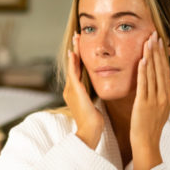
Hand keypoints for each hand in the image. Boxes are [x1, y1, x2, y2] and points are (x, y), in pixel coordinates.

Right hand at [63, 33, 102, 149]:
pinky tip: (75, 52)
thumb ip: (94, 96)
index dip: (79, 57)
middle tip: (78, 35)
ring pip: (72, 66)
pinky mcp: (75, 92)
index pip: (77, 70)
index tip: (82, 45)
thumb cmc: (94, 123)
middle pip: (73, 64)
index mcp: (75, 92)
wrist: (89, 134)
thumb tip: (99, 91)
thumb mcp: (94, 105)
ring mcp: (71, 90)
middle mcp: (70, 89)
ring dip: (75, 51)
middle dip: (76, 49)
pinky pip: (74, 73)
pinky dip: (74, 62)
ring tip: (76, 38)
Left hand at [130, 31, 169, 169]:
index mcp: (167, 95)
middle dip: (157, 51)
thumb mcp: (164, 108)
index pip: (166, 70)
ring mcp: (154, 100)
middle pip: (160, 69)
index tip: (161, 41)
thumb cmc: (152, 127)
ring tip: (148, 41)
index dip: (163, 55)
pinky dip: (143, 72)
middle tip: (155, 34)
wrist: (147, 143)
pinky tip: (142, 60)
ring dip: (150, 56)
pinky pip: (144, 85)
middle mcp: (163, 96)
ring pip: (153, 74)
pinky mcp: (143, 104)